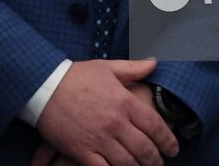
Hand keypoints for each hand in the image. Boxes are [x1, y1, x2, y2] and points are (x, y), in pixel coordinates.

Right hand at [36, 58, 178, 165]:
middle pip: (145, 149)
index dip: (168, 141)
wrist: (44, 86)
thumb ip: (134, 68)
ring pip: (128, 163)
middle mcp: (116, 123)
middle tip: (160, 163)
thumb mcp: (108, 67)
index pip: (155, 126)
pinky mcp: (82, 152)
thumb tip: (155, 62)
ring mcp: (99, 139)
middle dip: (156, 160)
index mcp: (125, 102)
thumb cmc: (76, 76)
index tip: (174, 148)